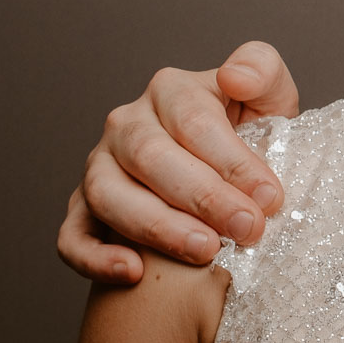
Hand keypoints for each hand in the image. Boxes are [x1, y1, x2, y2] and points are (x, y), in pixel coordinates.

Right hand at [56, 41, 301, 282]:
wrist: (229, 179)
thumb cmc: (252, 136)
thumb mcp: (269, 97)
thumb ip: (262, 70)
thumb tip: (233, 77)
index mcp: (171, 90)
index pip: (194, 122)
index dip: (233, 161)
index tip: (270, 196)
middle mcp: (127, 124)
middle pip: (151, 156)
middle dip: (203, 197)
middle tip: (247, 229)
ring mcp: (99, 166)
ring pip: (107, 194)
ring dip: (157, 226)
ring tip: (205, 251)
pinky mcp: (84, 210)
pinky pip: (73, 235)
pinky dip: (94, 256)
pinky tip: (132, 272)